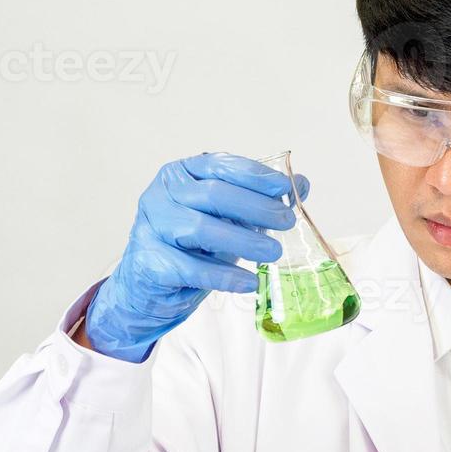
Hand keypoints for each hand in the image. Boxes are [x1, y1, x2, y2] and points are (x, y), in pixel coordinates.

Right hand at [84, 152, 308, 361]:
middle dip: (256, 207)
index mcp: (182, 173)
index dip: (256, 176)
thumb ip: (260, 199)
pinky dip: (224, 276)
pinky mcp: (148, 261)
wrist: (150, 285)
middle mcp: (162, 193)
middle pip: (214, 194)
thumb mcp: (227, 218)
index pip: (221, 166)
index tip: (286, 188)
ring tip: (273, 253)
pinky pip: (191, 268)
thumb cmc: (190, 245)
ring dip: (243, 241)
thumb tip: (302, 184)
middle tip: (286, 222)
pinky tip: (249, 282)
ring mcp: (151, 226)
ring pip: (202, 228)